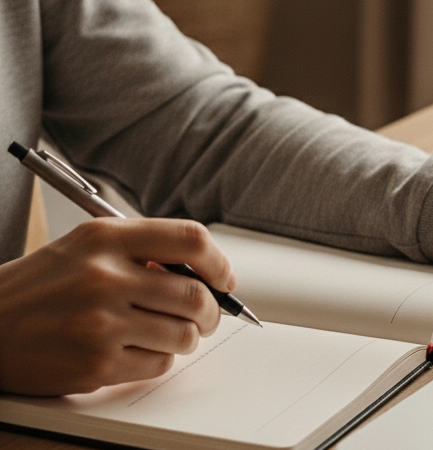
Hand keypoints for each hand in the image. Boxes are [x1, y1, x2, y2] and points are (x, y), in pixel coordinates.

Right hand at [0, 218, 236, 395]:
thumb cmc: (39, 287)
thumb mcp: (83, 247)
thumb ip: (140, 249)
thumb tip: (202, 271)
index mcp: (105, 238)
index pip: (190, 239)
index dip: (218, 262)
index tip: (223, 279)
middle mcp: (104, 277)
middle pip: (195, 294)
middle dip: (211, 310)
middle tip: (205, 315)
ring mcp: (100, 323)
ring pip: (183, 333)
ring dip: (186, 337)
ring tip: (167, 333)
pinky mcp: (96, 363)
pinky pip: (158, 364)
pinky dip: (158, 359)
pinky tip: (136, 350)